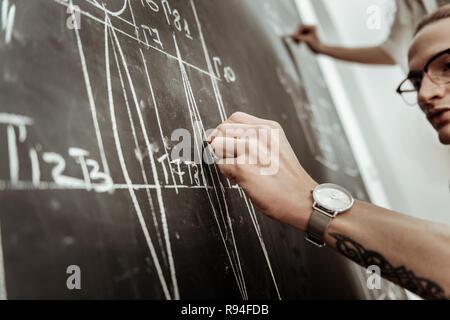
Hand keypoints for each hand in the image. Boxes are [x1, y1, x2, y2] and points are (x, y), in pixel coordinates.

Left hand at [208, 112, 317, 230]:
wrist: (302, 199)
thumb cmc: (288, 179)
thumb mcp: (276, 146)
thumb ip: (255, 138)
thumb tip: (225, 137)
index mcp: (268, 127)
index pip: (234, 118)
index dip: (227, 132)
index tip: (229, 144)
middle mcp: (259, 134)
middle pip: (222, 129)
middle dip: (223, 144)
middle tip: (236, 160)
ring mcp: (250, 148)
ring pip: (217, 145)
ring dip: (224, 158)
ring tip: (240, 170)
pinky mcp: (242, 166)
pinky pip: (221, 165)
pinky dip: (228, 174)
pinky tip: (244, 180)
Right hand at [291, 24, 323, 53]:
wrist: (320, 50)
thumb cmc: (315, 45)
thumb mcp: (307, 41)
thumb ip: (299, 37)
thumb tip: (291, 35)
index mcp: (312, 27)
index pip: (302, 26)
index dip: (297, 31)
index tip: (295, 38)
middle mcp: (310, 27)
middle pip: (299, 29)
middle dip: (296, 35)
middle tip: (294, 42)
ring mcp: (308, 31)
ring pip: (298, 33)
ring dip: (296, 38)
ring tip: (297, 44)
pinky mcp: (306, 35)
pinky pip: (299, 36)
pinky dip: (297, 39)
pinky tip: (298, 44)